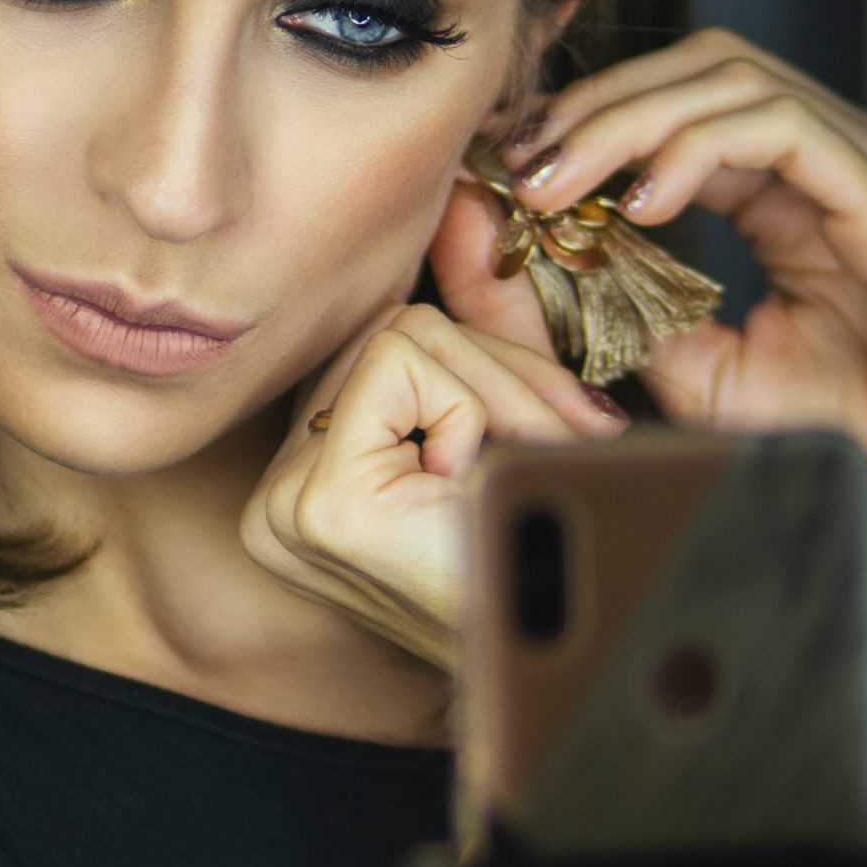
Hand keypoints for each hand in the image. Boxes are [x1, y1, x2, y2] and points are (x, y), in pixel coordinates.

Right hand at [237, 299, 626, 667]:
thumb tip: (466, 202)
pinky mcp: (315, 503)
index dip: (491, 370)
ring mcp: (284, 503)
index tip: (553, 440)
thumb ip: (484, 322)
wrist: (589, 665)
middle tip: (551, 458)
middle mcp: (278, 493)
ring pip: (403, 331)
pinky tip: (479, 491)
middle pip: (394, 326)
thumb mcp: (518, 419)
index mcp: (314, 479)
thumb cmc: (568, 556)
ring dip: (500, 394)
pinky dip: (475, 410)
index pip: (391, 339)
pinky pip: (403, 361)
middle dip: (499, 376)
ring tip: (520, 482)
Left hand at [430, 28, 866, 610]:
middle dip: (599, 102)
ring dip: (630, 119)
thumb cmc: (851, 446)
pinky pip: (789, 132)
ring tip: (559, 179)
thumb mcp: (705, 374)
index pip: (688, 99)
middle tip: (520, 158)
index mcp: (800, 189)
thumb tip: (532, 264)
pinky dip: (700, 150)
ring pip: (738, 79)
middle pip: (705, 66)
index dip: (593, 116)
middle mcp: (844, 161)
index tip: (512, 161)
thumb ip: (631, 314)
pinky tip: (643, 203)